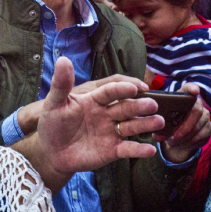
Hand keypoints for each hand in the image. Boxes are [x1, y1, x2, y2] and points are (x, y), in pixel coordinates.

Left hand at [36, 57, 162, 179]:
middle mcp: (107, 114)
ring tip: (158, 121)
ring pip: (132, 126)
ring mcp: (111, 132)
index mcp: (94, 99)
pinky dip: (139, 149)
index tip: (136, 87)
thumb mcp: (54, 103)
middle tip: (152, 104)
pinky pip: (128, 148)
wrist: (51, 151)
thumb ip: (61, 84)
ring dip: (146, 123)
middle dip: (139, 105)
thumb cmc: (53, 123)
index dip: (122, 89)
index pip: (111, 91)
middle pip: (126, 107)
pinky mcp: (113, 150)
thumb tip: (63, 60)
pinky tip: (150, 150)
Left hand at [157, 83, 210, 163]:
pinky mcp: (209, 127)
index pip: (189, 88)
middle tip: (175, 136)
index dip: (193, 88)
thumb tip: (157, 135)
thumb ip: (158, 126)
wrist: (177, 137)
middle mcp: (196, 104)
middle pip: (197, 110)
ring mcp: (205, 115)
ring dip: (186, 136)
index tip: (194, 91)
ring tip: (174, 141)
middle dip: (186, 125)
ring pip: (199, 125)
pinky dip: (191, 141)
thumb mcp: (160, 122)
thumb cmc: (167, 123)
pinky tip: (182, 143)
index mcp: (182, 97)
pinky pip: (202, 135)